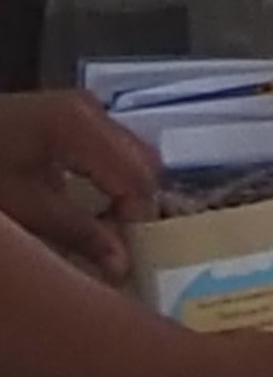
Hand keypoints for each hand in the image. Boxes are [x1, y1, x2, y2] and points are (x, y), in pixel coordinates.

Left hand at [0, 94, 151, 281]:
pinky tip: (90, 202)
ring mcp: (83, 108)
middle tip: (116, 242)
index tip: (125, 255)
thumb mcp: (25, 208)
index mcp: (82, 127)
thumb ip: (79, 234)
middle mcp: (93, 110)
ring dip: (125, 192)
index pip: (138, 178)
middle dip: (136, 205)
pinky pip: (111, 148)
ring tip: (102, 226)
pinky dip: (110, 177)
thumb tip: (123, 268)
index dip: (138, 220)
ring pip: (131, 155)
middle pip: (142, 162)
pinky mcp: (72, 114)